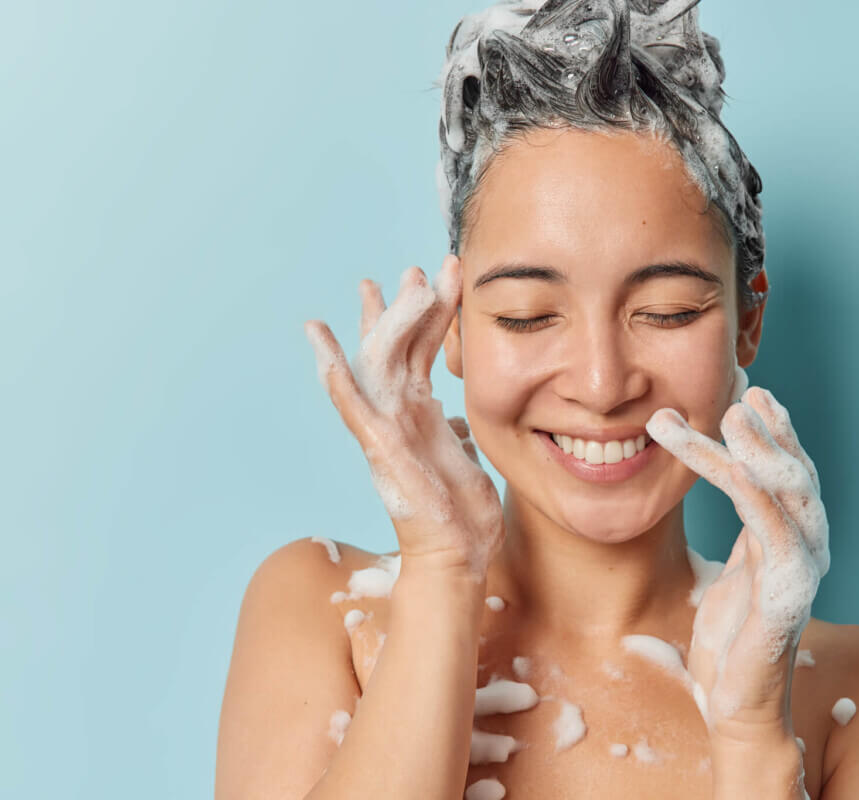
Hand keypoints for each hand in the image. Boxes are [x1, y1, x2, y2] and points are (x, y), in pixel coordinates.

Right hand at [303, 254, 503, 579]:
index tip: (437, 275)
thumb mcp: (468, 460)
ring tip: (384, 284)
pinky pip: (353, 407)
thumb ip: (457, 435)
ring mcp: (387, 430)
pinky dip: (336, 375)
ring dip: (380, 321)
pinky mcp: (382, 450)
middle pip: (394, 346)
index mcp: (419, 414)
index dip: (428, 312)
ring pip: (377, 362)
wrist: (456, 558)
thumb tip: (458, 423)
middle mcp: (399, 415)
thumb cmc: (463, 518)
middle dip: (401, 304)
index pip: (420, 350)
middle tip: (408, 267)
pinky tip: (321, 344)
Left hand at [645, 387, 829, 738]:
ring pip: (784, 489)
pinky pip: (769, 524)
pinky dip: (751, 486)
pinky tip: (731, 458)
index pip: (788, 473)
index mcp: (791, 541)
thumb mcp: (729, 576)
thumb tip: (724, 499)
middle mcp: (807, 547)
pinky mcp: (785, 588)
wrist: (736, 706)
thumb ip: (738, 538)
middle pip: (795, 472)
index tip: (751, 391)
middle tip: (742, 390)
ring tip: (733, 411)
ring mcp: (802, 566)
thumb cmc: (728, 645)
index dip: (774, 431)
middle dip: (769, 429)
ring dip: (758, 446)